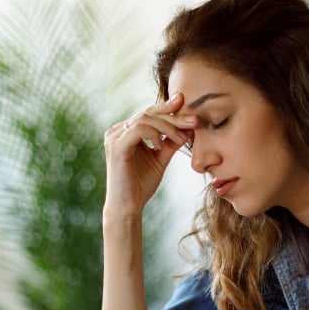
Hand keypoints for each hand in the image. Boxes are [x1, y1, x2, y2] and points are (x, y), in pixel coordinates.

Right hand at [103, 94, 196, 217]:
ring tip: (180, 138)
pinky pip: (138, 130)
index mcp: (126, 132)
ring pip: (144, 119)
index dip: (167, 107)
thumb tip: (189, 128)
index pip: (148, 113)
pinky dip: (153, 135)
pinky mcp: (116, 147)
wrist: (128, 207)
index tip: (185, 102)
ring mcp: (114, 138)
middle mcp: (117, 131)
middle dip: (173, 116)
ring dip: (167, 127)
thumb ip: (172, 142)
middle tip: (193, 120)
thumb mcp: (161, 159)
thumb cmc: (141, 185)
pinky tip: (161, 146)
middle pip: (148, 114)